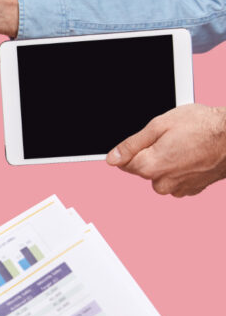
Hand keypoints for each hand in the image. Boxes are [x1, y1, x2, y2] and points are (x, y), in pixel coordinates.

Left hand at [106, 104, 225, 196]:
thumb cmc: (203, 127)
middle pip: (142, 170)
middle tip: (172, 139)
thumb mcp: (160, 125)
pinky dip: (181, 170)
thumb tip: (112, 159)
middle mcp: (161, 183)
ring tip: (185, 146)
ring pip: (160, 176)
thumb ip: (132, 144)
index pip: (124, 163)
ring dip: (166, 163)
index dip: (133, 148)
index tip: (149, 139)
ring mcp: (178, 189)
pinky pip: (176, 181)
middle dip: (151, 155)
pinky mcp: (192, 190)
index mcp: (148, 167)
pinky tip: (193, 156)